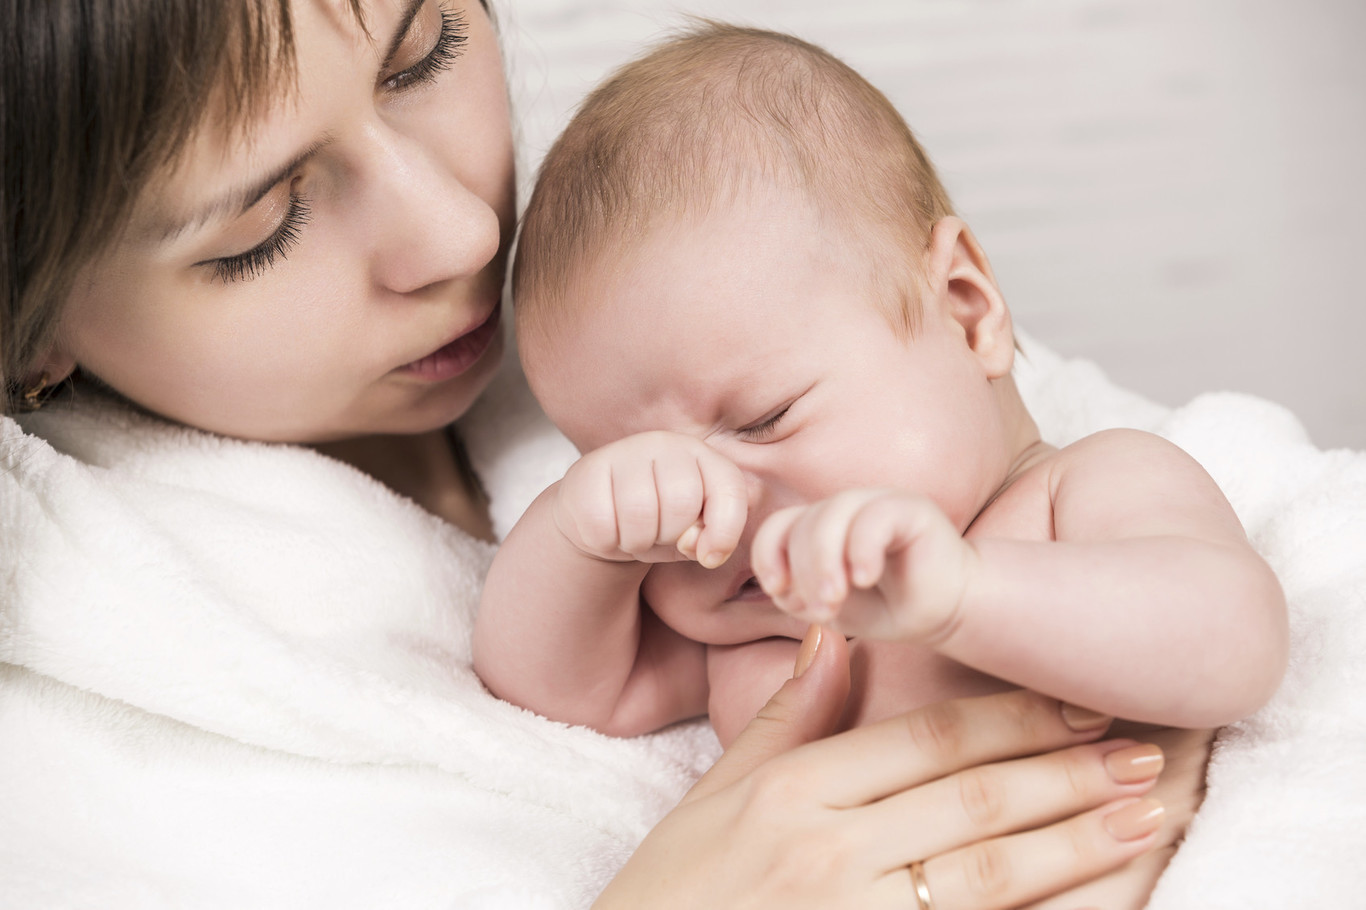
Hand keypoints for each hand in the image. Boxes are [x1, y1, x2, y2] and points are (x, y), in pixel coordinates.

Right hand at [554, 430, 747, 566]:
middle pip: (682, 503)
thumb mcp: (693, 534)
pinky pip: (603, 526)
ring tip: (631, 533)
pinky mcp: (587, 470)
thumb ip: (712, 538)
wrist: (599, 516)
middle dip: (670, 536)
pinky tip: (606, 529)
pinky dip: (606, 542)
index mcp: (701, 455)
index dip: (725, 532)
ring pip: (640, 515)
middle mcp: (664, 443)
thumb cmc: (657, 525)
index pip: (729, 489)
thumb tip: (702, 548)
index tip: (709, 557)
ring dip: (636, 542)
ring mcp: (623, 451)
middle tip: (656, 535)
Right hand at [596, 629, 1166, 909]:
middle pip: (972, 798)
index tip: (1078, 708)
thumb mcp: (714, 796)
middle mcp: (827, 850)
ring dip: (1076, 842)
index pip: (926, 741)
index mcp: (792, 791)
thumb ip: (783, 718)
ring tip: (1145, 814)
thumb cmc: (670, 895)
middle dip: (1068, 774)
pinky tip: (1092, 896)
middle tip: (1146, 752)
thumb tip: (831, 633)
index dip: (1013, 722)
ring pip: (990, 871)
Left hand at [752, 488, 976, 640]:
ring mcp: (875, 502)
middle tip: (821, 609)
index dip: (768, 556)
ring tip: (837, 600)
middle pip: (802, 525)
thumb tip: (780, 586)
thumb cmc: (887, 607)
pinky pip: (873, 517)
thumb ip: (798, 593)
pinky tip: (866, 579)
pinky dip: (862, 550)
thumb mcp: (831, 607)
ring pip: (831, 515)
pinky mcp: (909, 506)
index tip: (778, 590)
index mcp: (819, 527)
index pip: (776, 527)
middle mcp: (844, 509)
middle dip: (803, 571)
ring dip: (824, 562)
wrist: (947, 611)